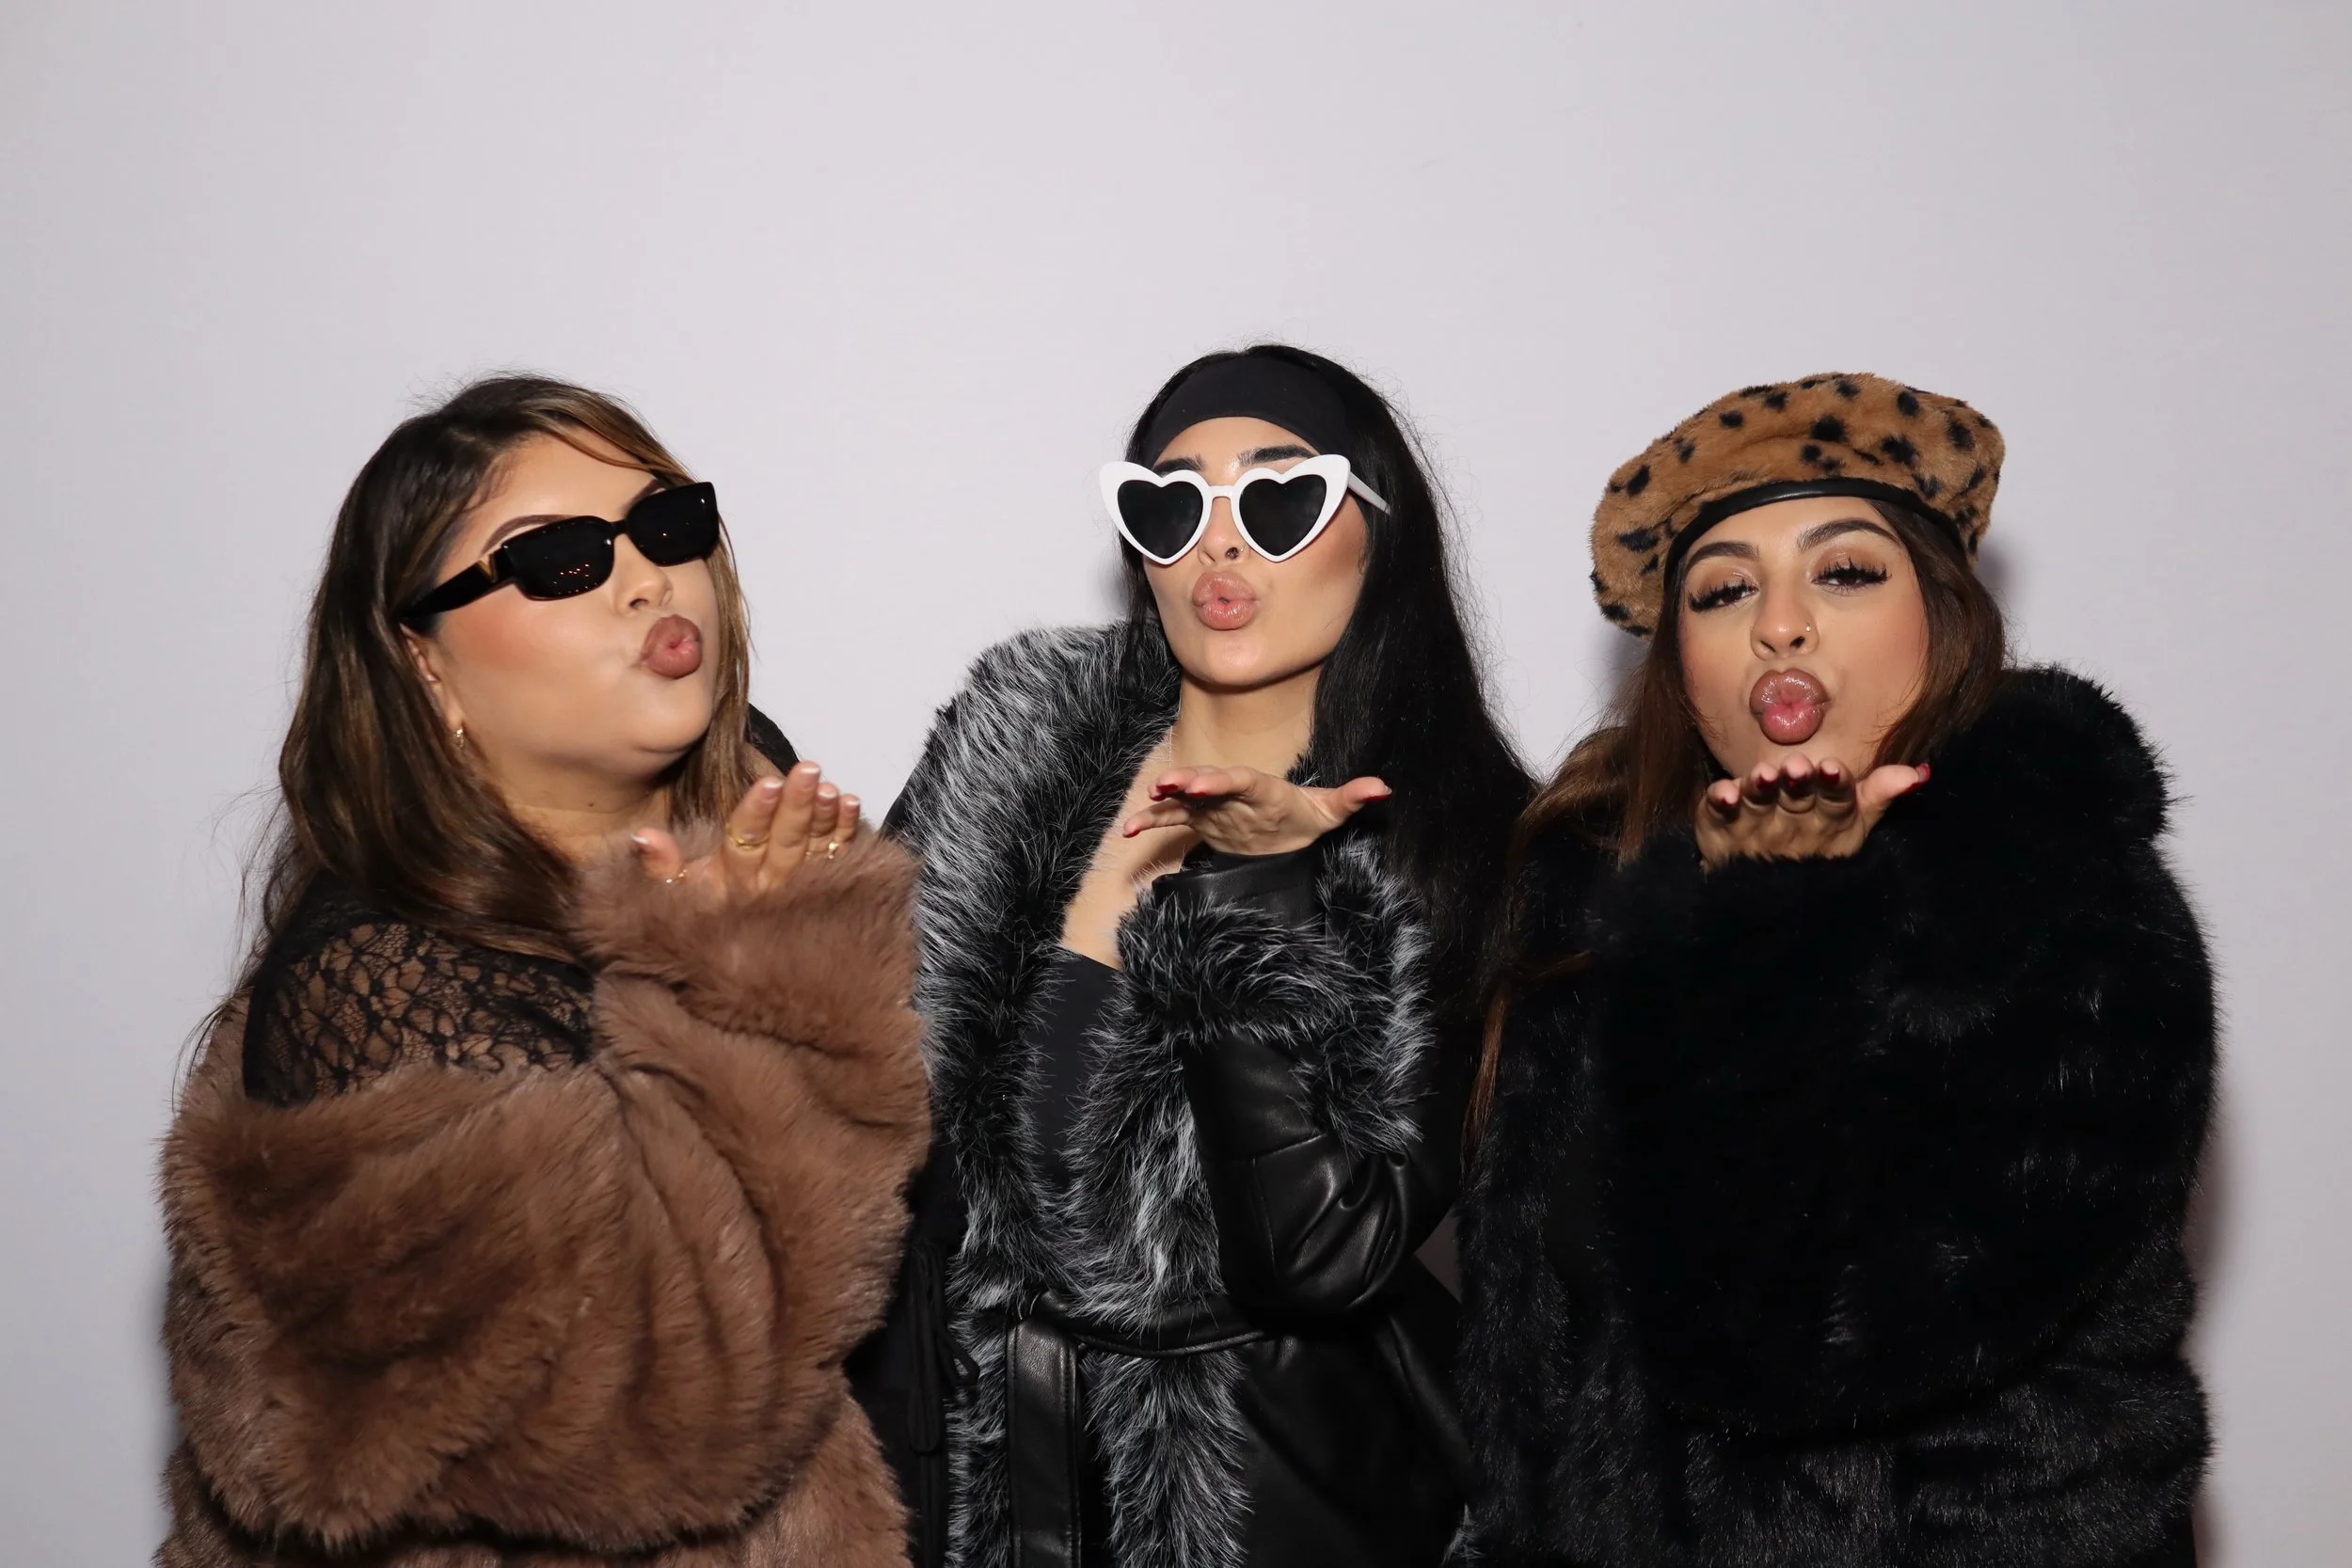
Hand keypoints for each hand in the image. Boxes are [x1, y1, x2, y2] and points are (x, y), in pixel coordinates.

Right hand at [631, 761, 863, 896]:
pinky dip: (847, 832)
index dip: (757, 815)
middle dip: (797, 805)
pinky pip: (840, 858)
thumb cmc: (704, 914)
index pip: (745, 843)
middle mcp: (771, 884)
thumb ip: (661, 868)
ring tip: (832, 787)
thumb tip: (644, 835)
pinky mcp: (827, 888)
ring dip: (825, 817)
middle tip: (808, 770)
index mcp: (734, 880)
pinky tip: (852, 804)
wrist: (743, 969)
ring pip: (816, 849)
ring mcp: (802, 887)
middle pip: (786, 842)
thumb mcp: (678, 896)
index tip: (769, 784)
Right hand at [1119, 765, 1389, 855]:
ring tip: (1144, 802)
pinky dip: (1151, 821)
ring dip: (1164, 798)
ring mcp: (1212, 805)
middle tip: (1166, 784)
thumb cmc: (1306, 817)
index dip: (1222, 781)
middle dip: (1187, 781)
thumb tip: (1383, 788)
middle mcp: (1232, 792)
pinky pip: (1171, 819)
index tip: (1205, 785)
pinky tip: (1129, 831)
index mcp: (1261, 787)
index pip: (1241, 780)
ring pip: (1184, 797)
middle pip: (1207, 781)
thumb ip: (1353, 798)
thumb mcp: (1331, 810)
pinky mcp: (1200, 820)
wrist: (1286, 833)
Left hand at [1694, 755, 1924, 868]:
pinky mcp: (1718, 829)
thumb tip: (1917, 773)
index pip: (1836, 802)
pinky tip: (1723, 793)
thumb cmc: (1814, 847)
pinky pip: (1716, 814)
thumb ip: (1879, 795)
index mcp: (1827, 822)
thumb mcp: (1852, 824)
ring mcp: (1752, 830)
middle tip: (1797, 767)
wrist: (1761, 894)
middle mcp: (1791, 827)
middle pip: (1795, 799)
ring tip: (1764, 775)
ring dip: (1760, 789)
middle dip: (1797, 783)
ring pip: (1757, 804)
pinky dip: (1718, 803)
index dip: (1833, 786)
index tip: (1832, 769)